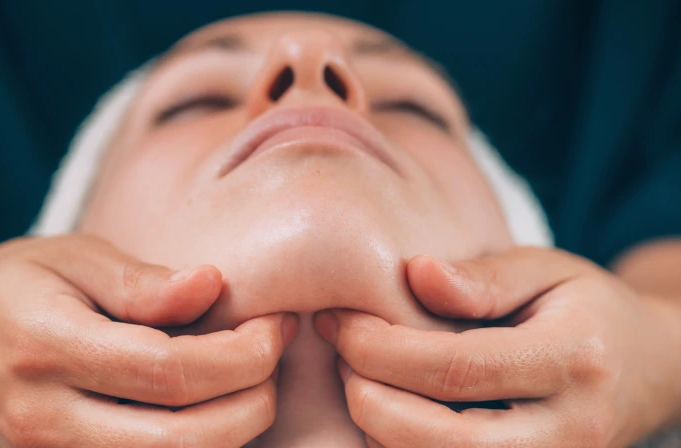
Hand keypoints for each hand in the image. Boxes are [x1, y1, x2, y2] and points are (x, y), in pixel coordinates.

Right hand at [0, 235, 296, 446]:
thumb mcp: (71, 257)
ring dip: (234, 428)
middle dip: (253, 401)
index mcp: (46, 348)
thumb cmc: (12, 287)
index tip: (274, 324)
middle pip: (183, 441)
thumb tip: (212, 286)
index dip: (241, 355)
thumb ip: (142, 281)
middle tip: (274, 351)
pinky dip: (198, 443)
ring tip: (250, 374)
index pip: (169, 373)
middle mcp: (44, 420)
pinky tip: (213, 402)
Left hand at [315, 247, 680, 446]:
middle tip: (340, 355)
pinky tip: (389, 410)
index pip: (455, 368)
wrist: (649, 368)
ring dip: (379, 432)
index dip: (381, 348)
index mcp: (573, 361)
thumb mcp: (547, 270)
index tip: (340, 320)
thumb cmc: (586, 309)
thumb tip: (415, 274)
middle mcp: (571, 431)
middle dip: (369, 401)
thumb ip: (483, 277)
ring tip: (360, 377)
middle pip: (442, 442)